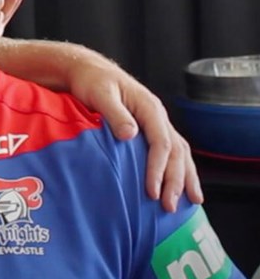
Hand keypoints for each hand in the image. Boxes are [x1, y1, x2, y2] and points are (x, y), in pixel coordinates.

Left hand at [64, 53, 201, 212]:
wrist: (88, 71)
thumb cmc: (92, 82)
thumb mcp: (100, 94)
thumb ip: (115, 114)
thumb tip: (130, 134)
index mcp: (149, 107)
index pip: (161, 143)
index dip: (158, 169)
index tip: (152, 191)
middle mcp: (158, 116)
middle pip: (176, 152)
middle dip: (176, 181)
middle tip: (170, 207)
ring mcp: (156, 123)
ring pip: (180, 153)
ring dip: (185, 178)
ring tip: (191, 202)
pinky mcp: (149, 129)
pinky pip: (171, 151)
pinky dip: (178, 169)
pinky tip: (180, 186)